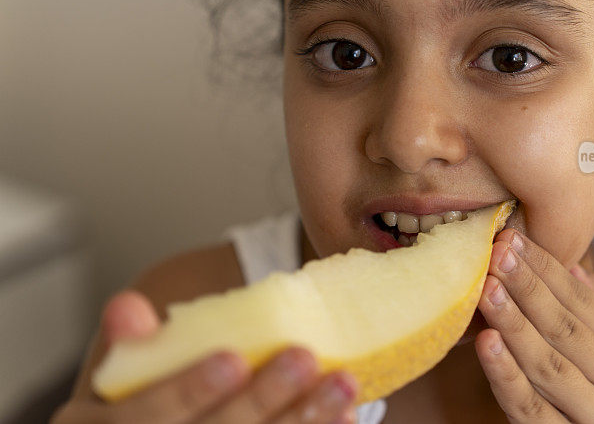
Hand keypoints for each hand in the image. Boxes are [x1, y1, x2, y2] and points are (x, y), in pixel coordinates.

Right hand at [52, 290, 358, 423]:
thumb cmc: (147, 413)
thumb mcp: (124, 384)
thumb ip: (132, 347)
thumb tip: (127, 306)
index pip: (144, 419)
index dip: (187, 390)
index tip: (234, 358)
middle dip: (258, 404)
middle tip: (304, 358)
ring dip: (302, 423)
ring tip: (343, 386)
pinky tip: (345, 419)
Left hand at [474, 229, 593, 423]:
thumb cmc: (570, 392)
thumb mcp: (581, 349)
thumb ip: (581, 310)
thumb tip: (574, 265)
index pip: (581, 300)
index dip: (545, 267)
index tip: (510, 238)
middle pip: (567, 328)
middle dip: (528, 288)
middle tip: (496, 255)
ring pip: (549, 365)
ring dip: (515, 324)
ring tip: (487, 290)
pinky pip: (530, 406)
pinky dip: (506, 373)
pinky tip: (486, 343)